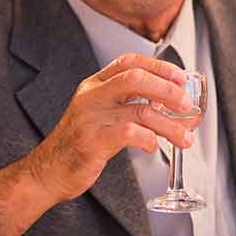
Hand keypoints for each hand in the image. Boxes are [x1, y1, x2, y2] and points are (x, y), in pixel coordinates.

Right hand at [23, 53, 195, 202]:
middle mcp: (91, 96)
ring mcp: (91, 118)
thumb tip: (174, 110)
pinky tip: (153, 147)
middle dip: (168, 90)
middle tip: (187, 105)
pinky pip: (129, 134)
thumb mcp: (101, 118)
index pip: (129, 63)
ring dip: (169, 125)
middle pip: (136, 79)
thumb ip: (129, 109)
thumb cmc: (80, 146)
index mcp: (94, 86)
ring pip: (140, 110)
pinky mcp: (92, 142)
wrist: (48, 172)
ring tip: (185, 138)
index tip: (180, 78)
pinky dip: (149, 140)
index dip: (158, 67)